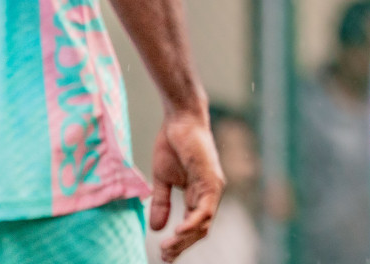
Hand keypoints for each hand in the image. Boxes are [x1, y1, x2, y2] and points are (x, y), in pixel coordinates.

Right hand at [149, 108, 224, 262]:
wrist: (179, 120)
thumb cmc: (172, 145)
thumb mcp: (163, 179)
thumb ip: (162, 203)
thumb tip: (156, 228)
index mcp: (199, 195)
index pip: (193, 226)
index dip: (180, 243)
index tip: (163, 257)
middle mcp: (209, 194)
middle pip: (199, 230)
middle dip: (181, 247)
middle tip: (164, 257)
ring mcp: (213, 188)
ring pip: (203, 224)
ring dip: (185, 240)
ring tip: (167, 249)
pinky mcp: (211, 180)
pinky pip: (205, 209)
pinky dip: (192, 223)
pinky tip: (178, 231)